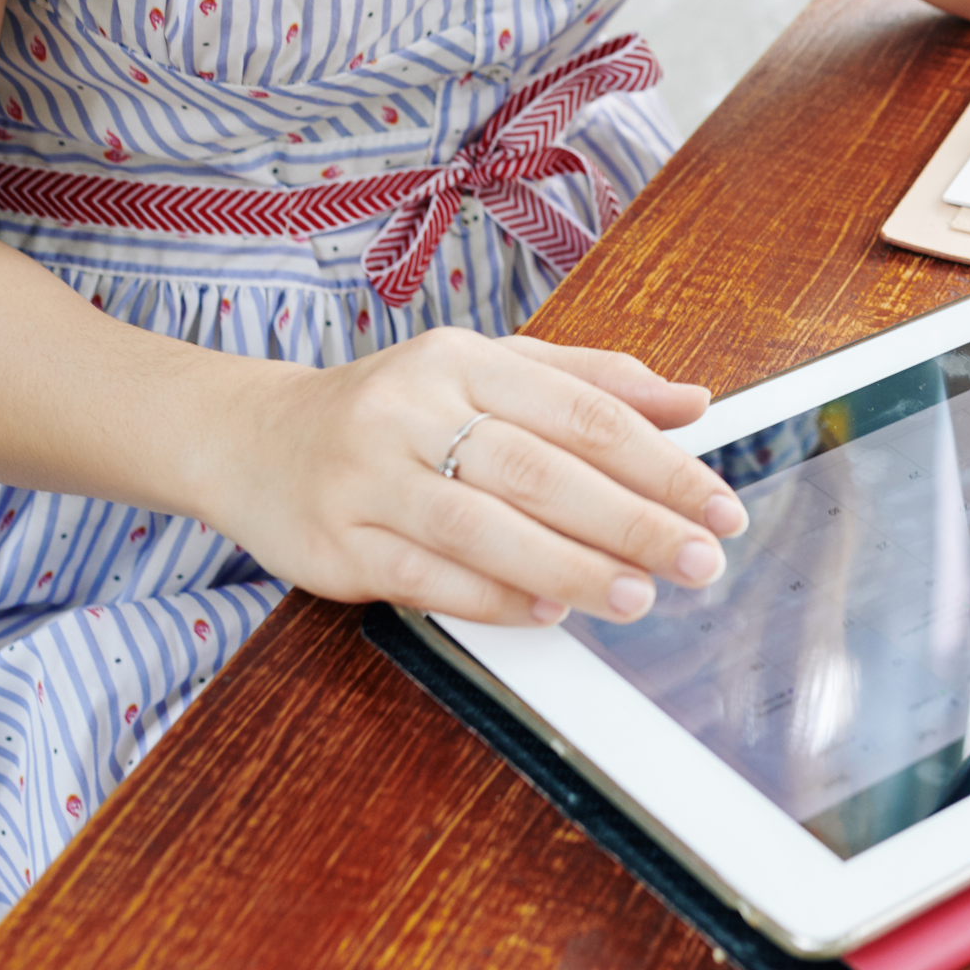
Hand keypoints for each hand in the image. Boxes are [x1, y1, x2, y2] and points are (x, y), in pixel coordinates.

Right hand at [209, 328, 745, 626]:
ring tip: (638, 595)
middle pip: (540, 470)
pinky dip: (492, 597)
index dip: (660, 461)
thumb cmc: (394, 407)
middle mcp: (411, 409)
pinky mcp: (333, 543)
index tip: (716, 504)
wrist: (252, 438)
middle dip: (632, 521)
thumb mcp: (487, 370)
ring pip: (484, 527)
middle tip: (698, 559)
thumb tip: (693, 402)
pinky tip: (549, 610)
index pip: (581, 410)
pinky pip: (425, 576)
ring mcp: (366, 477)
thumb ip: (591, 383)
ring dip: (571, 567)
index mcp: (462, 359)